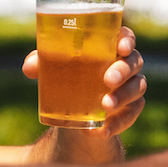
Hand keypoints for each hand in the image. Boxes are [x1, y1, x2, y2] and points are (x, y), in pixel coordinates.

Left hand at [21, 27, 146, 137]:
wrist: (74, 111)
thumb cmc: (67, 76)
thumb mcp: (52, 68)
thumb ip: (42, 62)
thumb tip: (30, 67)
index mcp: (109, 46)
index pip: (125, 37)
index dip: (127, 40)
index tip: (121, 48)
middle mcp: (126, 64)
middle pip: (134, 62)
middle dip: (123, 70)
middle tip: (107, 80)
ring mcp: (131, 87)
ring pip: (137, 87)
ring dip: (123, 96)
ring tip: (105, 106)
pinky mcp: (130, 109)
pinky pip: (131, 114)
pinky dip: (118, 123)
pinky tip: (103, 130)